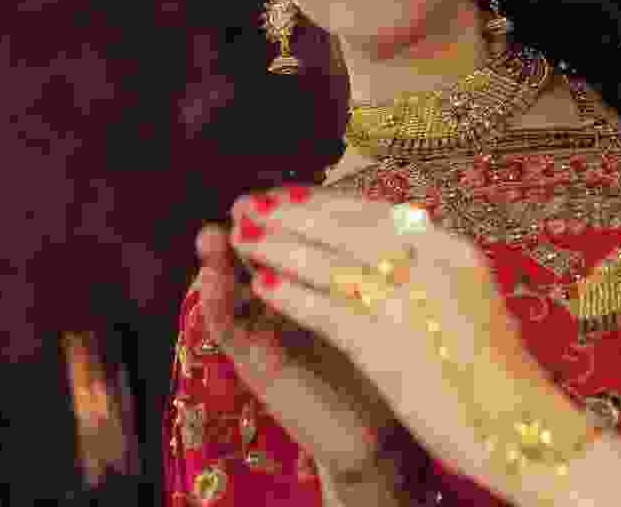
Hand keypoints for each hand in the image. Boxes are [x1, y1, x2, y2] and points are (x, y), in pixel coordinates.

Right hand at [193, 212, 397, 480]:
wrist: (377, 431)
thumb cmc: (385, 365)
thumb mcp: (386, 310)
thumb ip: (384, 270)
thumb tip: (407, 215)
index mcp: (318, 283)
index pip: (298, 239)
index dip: (293, 214)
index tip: (289, 189)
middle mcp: (285, 303)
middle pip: (261, 256)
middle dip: (254, 227)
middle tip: (243, 200)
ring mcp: (265, 332)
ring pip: (234, 287)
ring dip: (220, 259)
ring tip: (212, 234)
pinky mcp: (253, 364)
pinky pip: (232, 330)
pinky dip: (219, 305)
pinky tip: (214, 283)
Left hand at [231, 190, 577, 486]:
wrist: (519, 426)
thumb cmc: (498, 370)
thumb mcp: (473, 300)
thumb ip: (434, 270)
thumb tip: (401, 240)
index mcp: (456, 253)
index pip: (380, 215)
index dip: (329, 204)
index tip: (292, 196)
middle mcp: (434, 267)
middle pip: (349, 229)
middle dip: (294, 215)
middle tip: (251, 203)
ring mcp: (412, 305)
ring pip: (333, 264)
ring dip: (282, 248)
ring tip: (243, 238)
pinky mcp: (390, 348)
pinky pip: (329, 312)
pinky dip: (292, 295)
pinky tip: (262, 287)